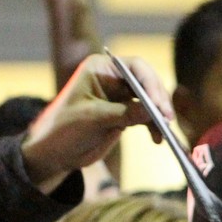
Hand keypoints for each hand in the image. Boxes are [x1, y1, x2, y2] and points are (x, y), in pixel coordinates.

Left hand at [21, 53, 170, 190]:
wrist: (55, 153)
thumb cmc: (64, 129)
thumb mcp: (93, 119)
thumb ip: (123, 114)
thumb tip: (153, 111)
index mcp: (101, 68)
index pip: (134, 68)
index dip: (150, 84)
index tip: (158, 104)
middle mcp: (113, 78)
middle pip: (146, 83)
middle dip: (158, 100)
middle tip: (166, 119)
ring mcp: (120, 96)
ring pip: (149, 100)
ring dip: (158, 115)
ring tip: (163, 132)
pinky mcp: (124, 113)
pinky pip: (145, 116)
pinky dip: (153, 125)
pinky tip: (157, 138)